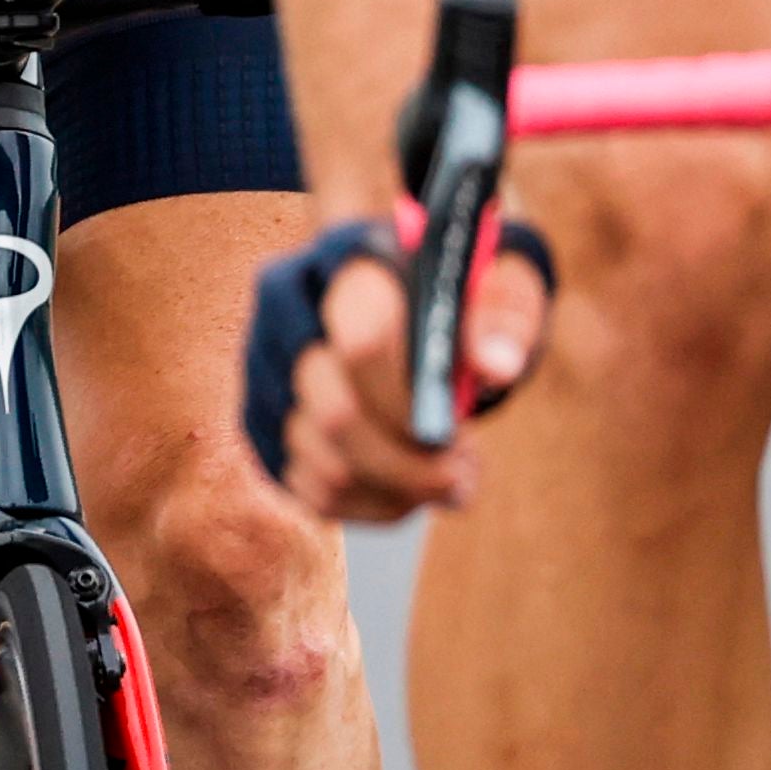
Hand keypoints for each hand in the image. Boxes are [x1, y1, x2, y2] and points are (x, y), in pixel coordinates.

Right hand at [245, 213, 556, 525]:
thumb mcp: (502, 278)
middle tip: (462, 477)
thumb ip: (505, 310)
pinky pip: (314, 494)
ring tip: (448, 476)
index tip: (461, 437)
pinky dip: (372, 505)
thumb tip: (496, 366)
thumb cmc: (463, 291)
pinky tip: (410, 485)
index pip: (363, 346)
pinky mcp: (265, 425)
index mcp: (345, 265)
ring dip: (398, 491)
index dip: (413, 407)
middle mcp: (286, 315)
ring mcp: (267, 372)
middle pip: (336, 417)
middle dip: (409, 467)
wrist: (414, 297)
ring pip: (325, 467)